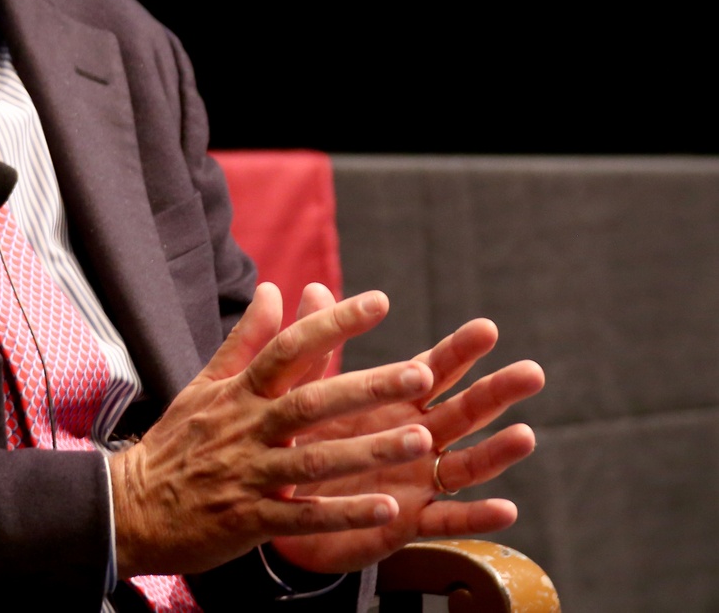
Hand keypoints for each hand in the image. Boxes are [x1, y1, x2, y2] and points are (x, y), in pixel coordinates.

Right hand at [110, 284, 439, 577]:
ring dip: (368, 450)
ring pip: (315, 461)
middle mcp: (247, 428)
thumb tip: (273, 290)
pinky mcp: (250, 519)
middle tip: (419, 373)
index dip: (333, 323)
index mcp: (238, 392)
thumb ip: (245, 340)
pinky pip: (303, 518)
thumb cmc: (176, 444)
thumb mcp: (204, 384)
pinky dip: (343, 514)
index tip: (379, 302)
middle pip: (311, 402)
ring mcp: (249, 475)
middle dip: (366, 388)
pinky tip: (386, 509)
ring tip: (421, 440)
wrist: (129, 508)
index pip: (289, 348)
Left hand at [271, 286, 545, 573]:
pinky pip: (447, 521)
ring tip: (526, 435)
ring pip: (466, 465)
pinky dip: (476, 518)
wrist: (277, 506)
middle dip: (497, 392)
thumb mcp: (303, 390)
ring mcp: (417, 480)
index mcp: (393, 401)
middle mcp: (415, 437)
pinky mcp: (408, 522)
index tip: (487, 328)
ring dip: (497, 452)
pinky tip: (507, 510)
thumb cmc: (300, 439)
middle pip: (464, 412)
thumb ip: (313, 343)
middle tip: (532, 372)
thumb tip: (315, 287)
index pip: (433, 370)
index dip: (459, 350)